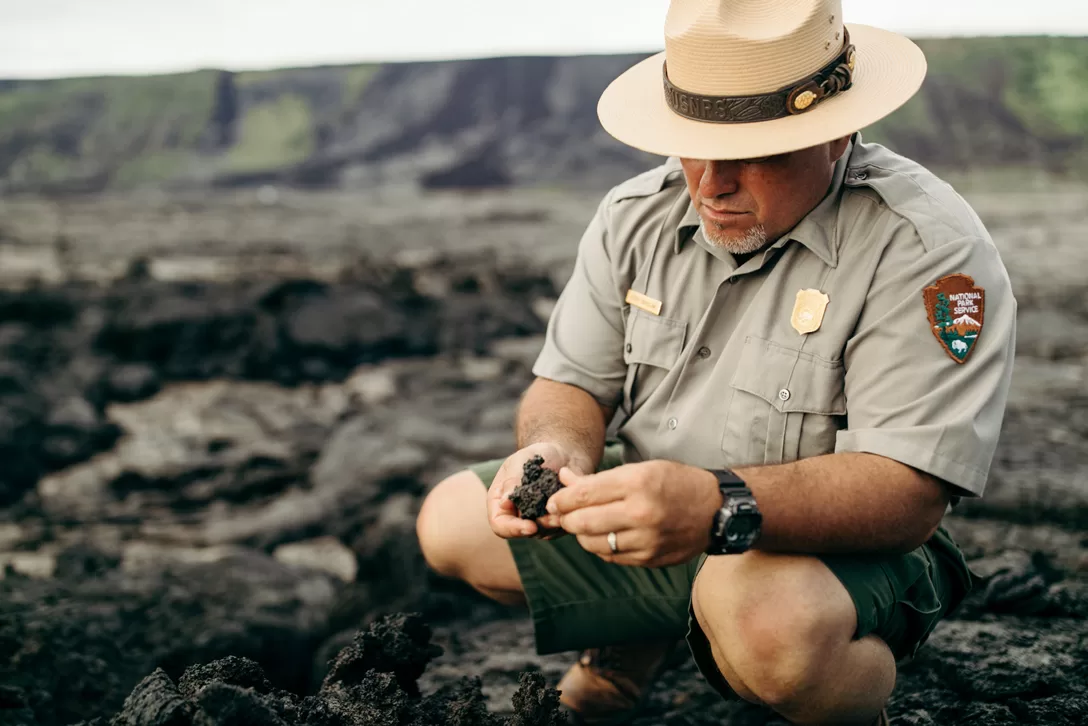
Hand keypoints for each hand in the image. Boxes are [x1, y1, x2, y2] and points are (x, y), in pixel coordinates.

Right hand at [486, 442, 590, 538]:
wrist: (563, 454)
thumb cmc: (537, 455)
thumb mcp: (521, 461)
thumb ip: (512, 481)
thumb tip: (504, 502)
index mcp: (501, 502)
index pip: (500, 525)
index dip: (513, 529)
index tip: (531, 526)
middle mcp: (516, 515)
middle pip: (522, 533)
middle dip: (540, 527)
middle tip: (555, 514)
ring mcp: (536, 520)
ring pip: (544, 533)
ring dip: (555, 521)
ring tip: (565, 502)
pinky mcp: (555, 521)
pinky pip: (561, 528)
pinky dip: (567, 517)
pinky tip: (572, 501)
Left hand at [545, 460, 721, 566]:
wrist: (715, 510)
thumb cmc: (676, 483)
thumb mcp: (641, 469)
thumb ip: (600, 479)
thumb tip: (564, 479)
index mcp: (637, 483)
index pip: (584, 494)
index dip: (561, 499)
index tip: (553, 501)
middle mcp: (640, 513)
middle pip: (582, 522)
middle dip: (565, 518)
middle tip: (561, 515)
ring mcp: (645, 540)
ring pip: (592, 543)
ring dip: (581, 535)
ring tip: (582, 524)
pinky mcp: (649, 559)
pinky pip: (610, 557)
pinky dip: (600, 547)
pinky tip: (603, 536)